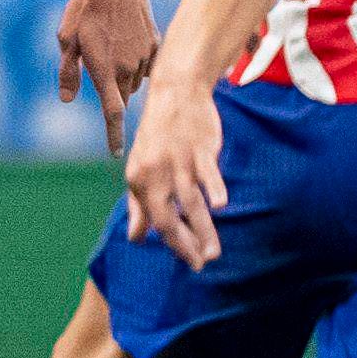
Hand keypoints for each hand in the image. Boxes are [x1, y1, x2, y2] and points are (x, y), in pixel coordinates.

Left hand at [55, 0, 160, 148]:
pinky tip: (126, 41)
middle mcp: (128, 69)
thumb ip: (68, 72)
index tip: (115, 154)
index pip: (112, 114)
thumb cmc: (84, 9)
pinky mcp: (155, 43)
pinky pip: (148, 64)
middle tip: (99, 66)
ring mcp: (144, 56)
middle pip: (122, 96)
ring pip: (135, 81)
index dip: (113, 136)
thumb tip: (68, 99)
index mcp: (104, 72)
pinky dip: (137, 62)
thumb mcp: (66, 41)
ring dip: (123, 77)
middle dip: (112, 93)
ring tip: (110, 47)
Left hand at [121, 79, 228, 268]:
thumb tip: (136, 238)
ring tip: (213, 252)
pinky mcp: (200, 150)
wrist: (175, 92)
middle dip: (186, 245)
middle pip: (171, 217)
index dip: (174, 244)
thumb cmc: (158, 135)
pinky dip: (213, 188)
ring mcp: (179, 162)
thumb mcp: (141, 168)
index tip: (190, 262)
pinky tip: (220, 205)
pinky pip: (207, 173)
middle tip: (202, 265)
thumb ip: (139, 205)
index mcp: (139, 180)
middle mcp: (156, 174)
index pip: (157, 221)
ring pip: (191, 202)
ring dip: (203, 230)